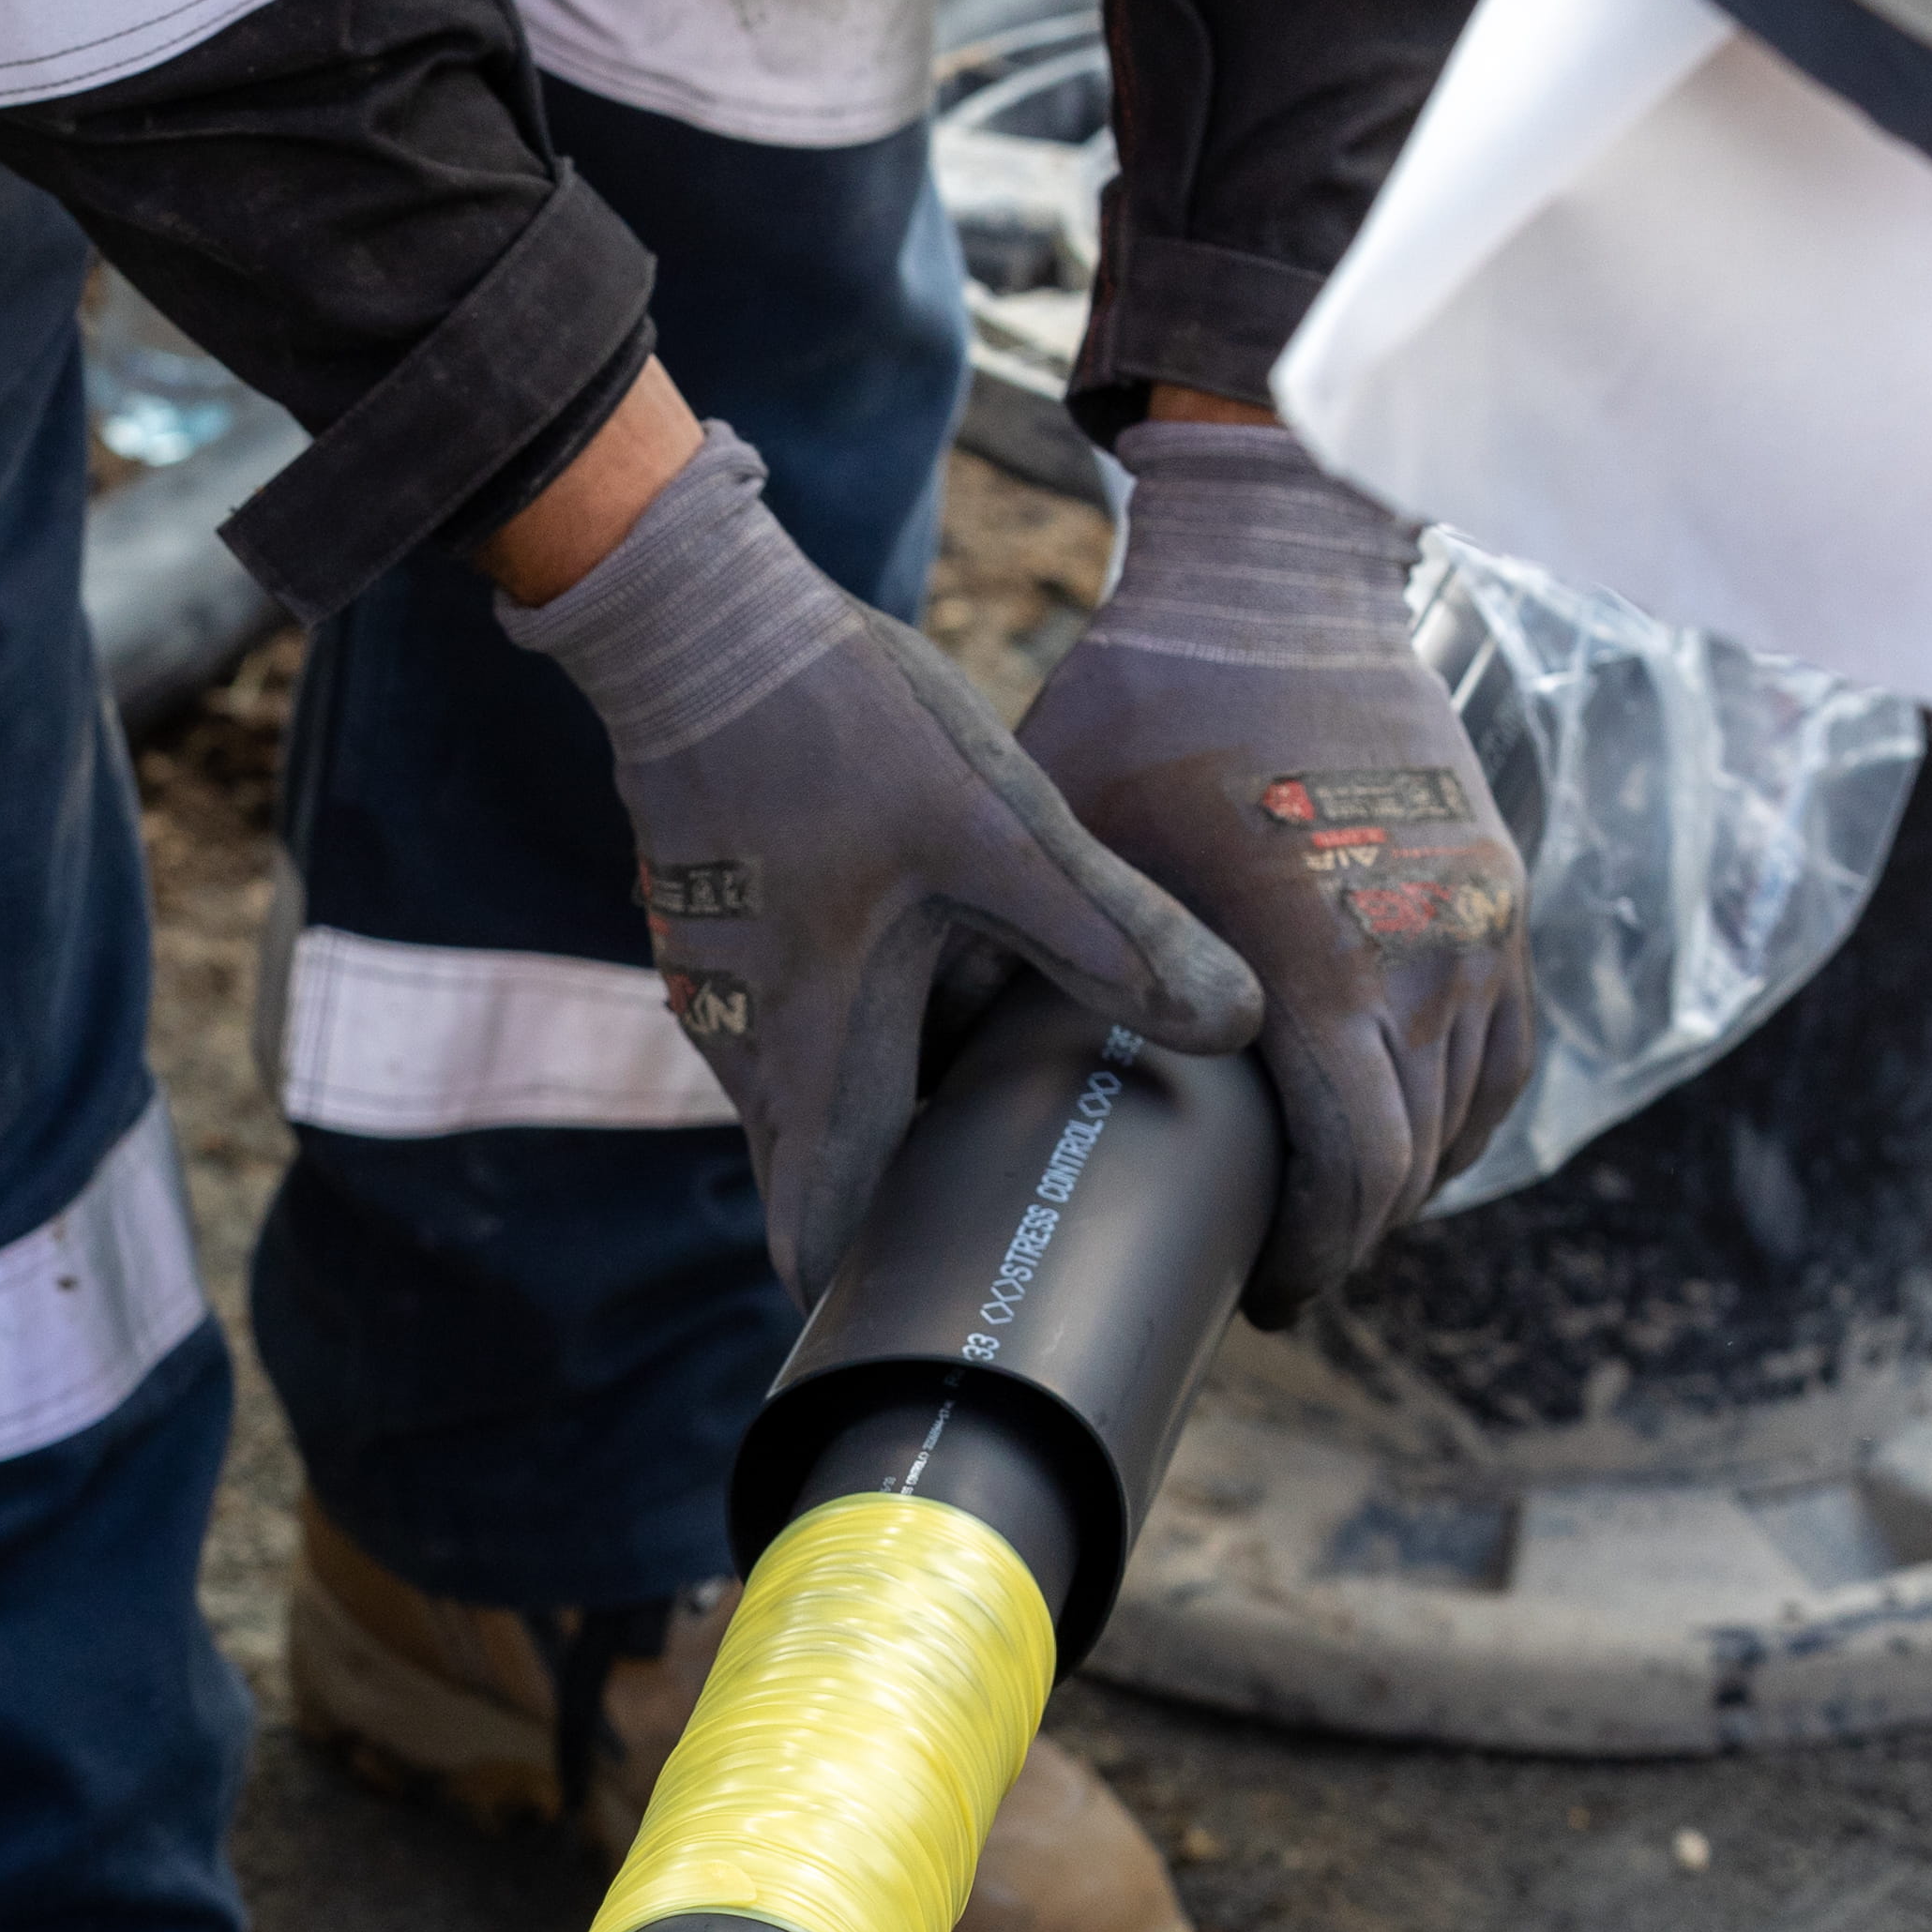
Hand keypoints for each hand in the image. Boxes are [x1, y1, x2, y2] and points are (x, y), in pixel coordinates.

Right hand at [499, 422, 1262, 1299]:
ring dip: (892, 1114)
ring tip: (1007, 1093)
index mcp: (811, 1062)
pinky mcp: (722, 934)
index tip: (967, 1310)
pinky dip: (862, 1038)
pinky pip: (794, 1029)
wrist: (694, 621)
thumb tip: (1237, 1025)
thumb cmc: (835, 729)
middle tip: (1026, 1205)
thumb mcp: (1001, 830)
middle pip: (825, 1187)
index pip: (820, 1248)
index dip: (885, 1297)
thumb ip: (1114, 936)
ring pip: (814, 1104)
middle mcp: (749, 1053)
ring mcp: (722, 996)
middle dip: (912, 1212)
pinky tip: (940, 979)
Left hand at [1014, 416, 1534, 1319]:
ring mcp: (1475, 917)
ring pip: (1469, 1111)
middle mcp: (1425, 950)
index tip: (1260, 1294)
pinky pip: (1505, 1041)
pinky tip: (1403, 1134)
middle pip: (1416, 1164)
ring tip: (1328, 1210)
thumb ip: (1032, 967)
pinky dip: (1459, 1108)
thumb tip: (926, 1089)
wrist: (1276, 578)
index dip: (1313, 1256)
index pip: (1355, 1171)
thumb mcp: (1066, 840)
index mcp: (1324, 960)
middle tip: (1279, 1269)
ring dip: (1407, 1179)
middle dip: (1351, 1234)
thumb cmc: (1150, 706)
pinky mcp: (1496, 885)